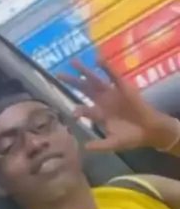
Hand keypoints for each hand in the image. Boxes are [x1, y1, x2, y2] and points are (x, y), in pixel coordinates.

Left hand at [58, 58, 179, 151]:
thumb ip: (100, 146)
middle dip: (73, 82)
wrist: (149, 131)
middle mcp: (102, 101)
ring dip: (84, 71)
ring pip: (95, 80)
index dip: (78, 110)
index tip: (73, 113)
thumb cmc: (130, 138)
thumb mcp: (113, 144)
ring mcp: (112, 93)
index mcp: (99, 114)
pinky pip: (112, 76)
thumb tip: (85, 148)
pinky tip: (97, 60)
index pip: (84, 109)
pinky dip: (106, 68)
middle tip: (58, 75)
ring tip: (73, 62)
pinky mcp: (123, 87)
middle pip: (84, 90)